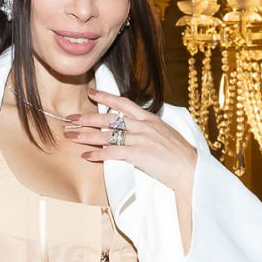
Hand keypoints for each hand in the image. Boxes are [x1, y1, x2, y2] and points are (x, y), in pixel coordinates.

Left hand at [65, 89, 197, 249]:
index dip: (106, 97)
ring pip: (107, 135)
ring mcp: (140, 140)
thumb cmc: (179, 155)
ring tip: (71, 136)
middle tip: (70, 118)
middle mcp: (143, 126)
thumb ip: (149, 128)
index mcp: (149, 118)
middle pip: (109, 119)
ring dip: (86, 136)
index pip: (123, 103)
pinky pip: (112, 153)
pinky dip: (97, 154)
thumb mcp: (165, 133)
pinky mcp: (138, 155)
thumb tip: (135, 127)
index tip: (91, 93)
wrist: (190, 169)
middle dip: (87, 118)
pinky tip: (86, 155)